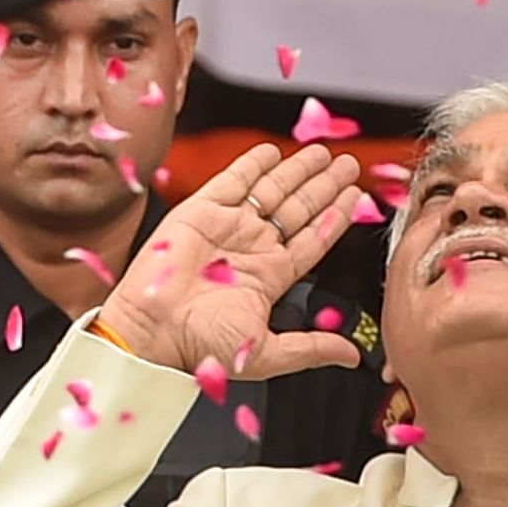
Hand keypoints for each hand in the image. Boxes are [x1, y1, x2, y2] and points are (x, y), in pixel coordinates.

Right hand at [94, 143, 368, 384]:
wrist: (152, 333)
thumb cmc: (199, 346)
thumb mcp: (268, 352)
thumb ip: (311, 347)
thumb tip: (352, 355)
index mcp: (268, 277)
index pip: (311, 238)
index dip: (335, 217)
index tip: (355, 196)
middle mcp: (249, 248)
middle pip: (297, 208)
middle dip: (323, 185)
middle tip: (347, 165)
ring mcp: (226, 228)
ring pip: (271, 191)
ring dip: (297, 170)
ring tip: (323, 153)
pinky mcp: (199, 213)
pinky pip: (231, 181)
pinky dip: (251, 164)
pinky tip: (272, 151)